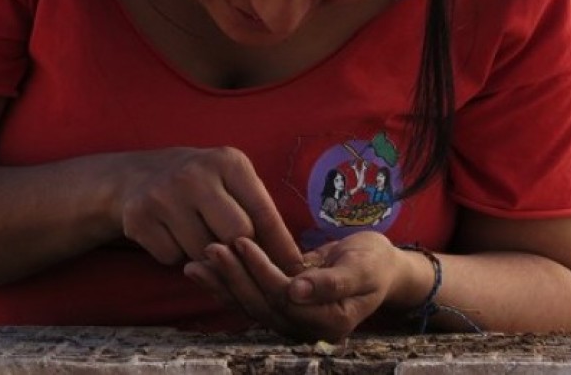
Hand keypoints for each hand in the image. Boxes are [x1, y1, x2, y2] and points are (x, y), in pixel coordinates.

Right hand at [116, 146, 303, 272]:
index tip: (294, 270)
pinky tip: (172, 234)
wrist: (136, 175)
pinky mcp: (138, 218)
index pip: (264, 213)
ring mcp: (163, 195)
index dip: (281, 246)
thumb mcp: (230, 181)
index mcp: (227, 161)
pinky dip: (176, 255)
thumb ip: (257, 212)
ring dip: (206, 255)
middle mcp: (195, 174)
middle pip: (237, 236)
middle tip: (238, 254)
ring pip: (204, 252)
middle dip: (241, 251)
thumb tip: (292, 263)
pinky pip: (172, 258)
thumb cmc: (199, 184)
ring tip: (198, 234)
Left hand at [185, 231, 401, 340]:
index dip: (262, 272)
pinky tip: (203, 269)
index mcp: (330, 322)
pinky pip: (250, 298)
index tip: (242, 242)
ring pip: (250, 305)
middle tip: (211, 248)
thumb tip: (298, 291)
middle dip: (234, 277)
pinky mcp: (279, 307)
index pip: (285, 299)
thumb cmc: (374, 262)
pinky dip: (226, 284)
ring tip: (195, 263)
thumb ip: (333, 281)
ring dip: (222, 283)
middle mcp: (306, 327)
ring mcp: (292, 320)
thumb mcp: (363, 267)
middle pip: (262, 306)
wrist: (376, 266)